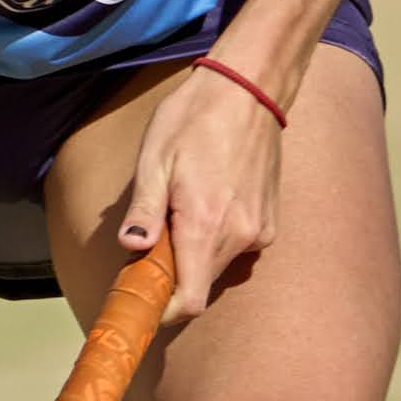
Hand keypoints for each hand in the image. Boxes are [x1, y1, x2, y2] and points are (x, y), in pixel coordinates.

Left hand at [109, 56, 285, 324]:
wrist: (248, 91)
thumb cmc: (194, 120)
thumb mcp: (155, 160)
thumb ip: (145, 211)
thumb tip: (131, 248)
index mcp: (205, 224)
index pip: (191, 301)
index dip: (165, 310)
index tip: (144, 298)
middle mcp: (238, 235)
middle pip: (201, 285)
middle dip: (173, 274)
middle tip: (153, 239)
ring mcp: (259, 231)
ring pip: (218, 266)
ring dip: (195, 254)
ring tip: (182, 209)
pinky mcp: (269, 222)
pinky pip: (237, 248)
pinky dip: (217, 239)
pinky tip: (210, 201)